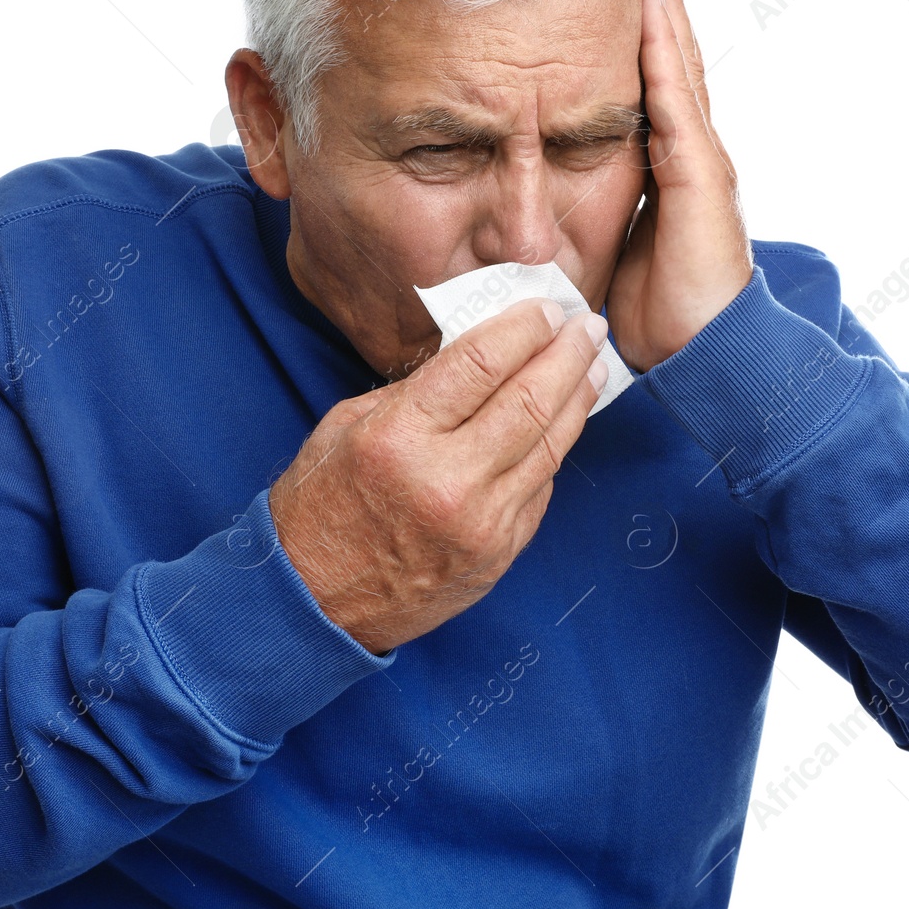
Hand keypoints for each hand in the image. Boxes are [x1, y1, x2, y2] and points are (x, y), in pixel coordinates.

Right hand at [268, 297, 610, 653]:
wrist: (315, 601)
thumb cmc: (322, 505)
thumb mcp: (348, 425)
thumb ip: (416, 390)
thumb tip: (478, 352)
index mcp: (399, 437)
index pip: (481, 363)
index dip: (524, 328)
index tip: (548, 308)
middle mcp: (446, 480)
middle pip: (529, 399)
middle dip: (566, 354)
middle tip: (588, 326)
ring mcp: (480, 523)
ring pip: (550, 444)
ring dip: (578, 398)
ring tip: (593, 366)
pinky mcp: (498, 553)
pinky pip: (540, 488)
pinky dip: (555, 447)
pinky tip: (565, 420)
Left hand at [604, 0, 753, 373]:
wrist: (701, 351)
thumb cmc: (660, 313)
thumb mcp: (616, 252)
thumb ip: (597, 219)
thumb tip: (545, 210)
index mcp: (671, 171)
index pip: (653, 91)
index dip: (640, 43)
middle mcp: (692, 155)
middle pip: (671, 66)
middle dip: (656, 11)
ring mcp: (701, 159)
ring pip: (678, 68)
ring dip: (662, 12)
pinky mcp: (700, 172)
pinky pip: (676, 98)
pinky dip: (664, 49)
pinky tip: (651, 8)